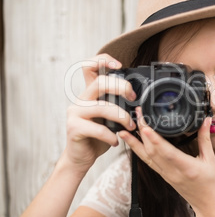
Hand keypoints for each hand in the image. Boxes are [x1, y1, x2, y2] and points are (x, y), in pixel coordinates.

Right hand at [65, 54, 135, 172]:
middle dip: (121, 87)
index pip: (90, 66)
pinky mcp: (74, 128)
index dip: (104, 60)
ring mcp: (75, 113)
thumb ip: (118, 104)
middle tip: (133, 97)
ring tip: (130, 126)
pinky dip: (110, 136)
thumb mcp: (110, 117)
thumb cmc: (98, 136)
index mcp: (90, 93)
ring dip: (122, 116)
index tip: (120, 66)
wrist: (81, 156)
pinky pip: (98, 129)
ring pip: (102, 107)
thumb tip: (139, 98)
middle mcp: (81, 99)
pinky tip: (115, 141)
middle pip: (99, 82)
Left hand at [119, 107, 214, 216]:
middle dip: (142, 133)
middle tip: (137, 116)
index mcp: (187, 168)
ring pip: (146, 158)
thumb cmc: (213, 185)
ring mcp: (167, 176)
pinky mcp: (164, 176)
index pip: (168, 153)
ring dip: (135, 143)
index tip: (146, 128)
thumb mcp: (212, 160)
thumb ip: (205, 139)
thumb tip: (204, 121)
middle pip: (153, 152)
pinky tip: (133, 143)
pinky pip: (149, 162)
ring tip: (124, 130)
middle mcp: (173, 173)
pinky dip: (139, 151)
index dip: (156, 140)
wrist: (210, 205)